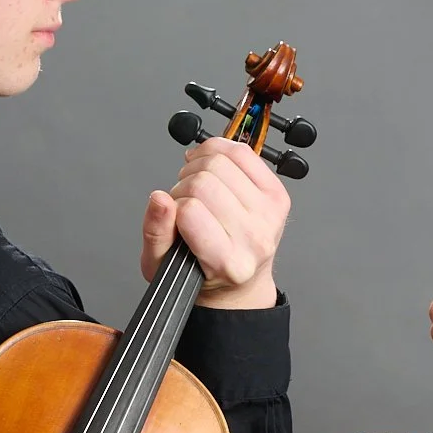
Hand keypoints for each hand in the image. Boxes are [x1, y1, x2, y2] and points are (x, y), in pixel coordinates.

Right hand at [140, 137, 290, 308]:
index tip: (176, 215)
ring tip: (199, 187)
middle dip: (184, 185)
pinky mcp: (277, 195)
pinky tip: (212, 168)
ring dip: (200, 167)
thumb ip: (155, 232)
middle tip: (185, 200)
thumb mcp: (163, 264)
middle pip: (204, 181)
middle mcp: (254, 239)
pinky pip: (243, 153)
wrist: (241, 281)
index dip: (174, 206)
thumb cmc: (203, 272)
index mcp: (227, 263)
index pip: (189, 210)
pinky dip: (219, 151)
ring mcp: (270, 215)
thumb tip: (159, 198)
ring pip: (221, 161)